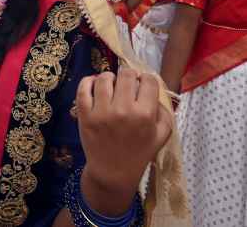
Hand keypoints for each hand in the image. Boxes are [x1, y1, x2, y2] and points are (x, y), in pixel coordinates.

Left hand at [76, 69, 172, 213]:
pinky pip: (83, 88)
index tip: (142, 84)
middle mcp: (124, 110)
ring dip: (109, 78)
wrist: (113, 172)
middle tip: (126, 85)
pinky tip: (94, 85)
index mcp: (145, 114)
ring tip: (111, 86)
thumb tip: (156, 90)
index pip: (148, 80)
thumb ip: (164, 112)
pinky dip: (88, 81)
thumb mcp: (161, 135)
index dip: (145, 79)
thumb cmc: (139, 153)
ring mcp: (102, 112)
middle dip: (128, 76)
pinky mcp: (84, 115)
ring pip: (103, 78)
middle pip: (125, 74)